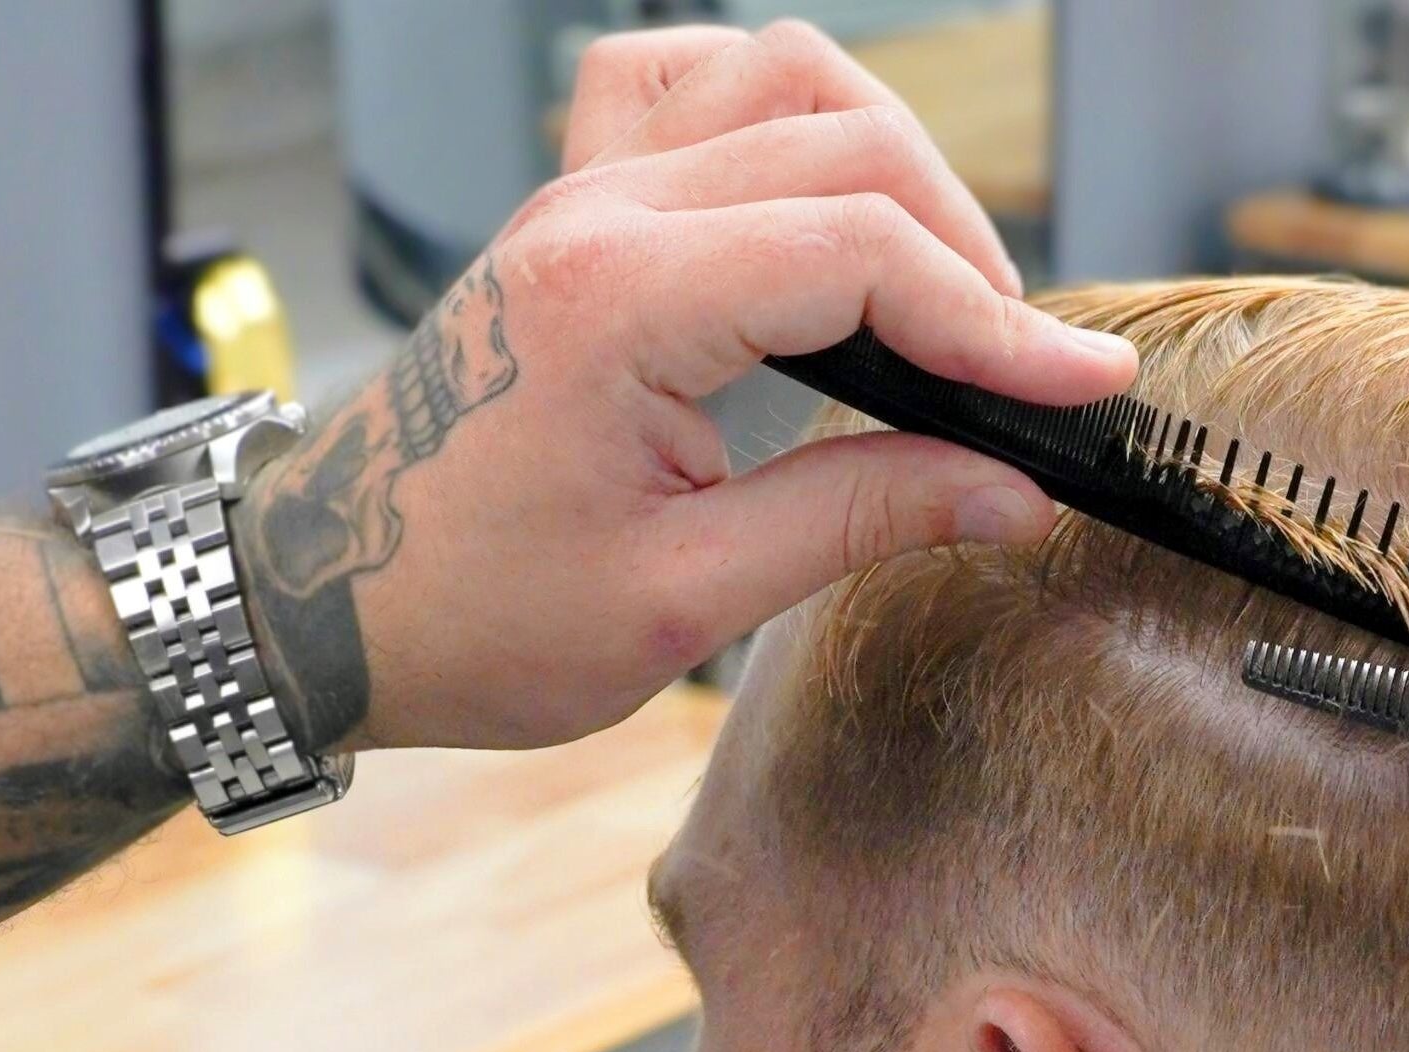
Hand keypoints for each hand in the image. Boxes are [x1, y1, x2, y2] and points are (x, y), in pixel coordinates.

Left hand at [234, 21, 1134, 753]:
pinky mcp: (573, 206)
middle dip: (964, 252)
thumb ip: (858, 523)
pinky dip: (779, 115)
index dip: (996, 323)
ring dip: (887, 163)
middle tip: (1019, 373)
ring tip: (939, 289)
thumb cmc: (472, 616)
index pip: (860, 253)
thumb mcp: (682, 601)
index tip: (1083, 389)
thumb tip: (1011, 492)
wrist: (324, 601)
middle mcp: (597, 215)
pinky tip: (817, 196)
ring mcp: (578, 193)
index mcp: (617, 305)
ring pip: (778, 77)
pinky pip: (686, 86)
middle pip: (843, 144)